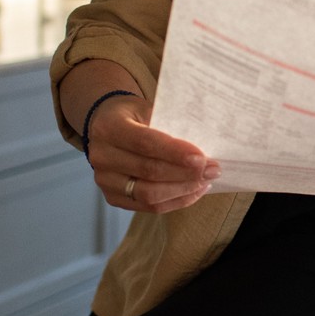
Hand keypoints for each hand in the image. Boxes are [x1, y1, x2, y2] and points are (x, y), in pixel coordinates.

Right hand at [83, 94, 216, 213]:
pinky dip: (174, 201)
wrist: (106, 127)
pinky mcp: (112, 197)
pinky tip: (193, 191)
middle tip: (213, 170)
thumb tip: (203, 144)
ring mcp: (104, 180)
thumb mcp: (147, 108)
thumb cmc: (133, 115)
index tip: (202, 158)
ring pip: (149, 195)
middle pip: (149, 172)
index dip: (175, 153)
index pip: (145, 143)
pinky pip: (148, 207)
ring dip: (183, 190)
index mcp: (109, 127)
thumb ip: (169, 123)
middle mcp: (101, 156)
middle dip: (186, 174)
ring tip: (205, 181)